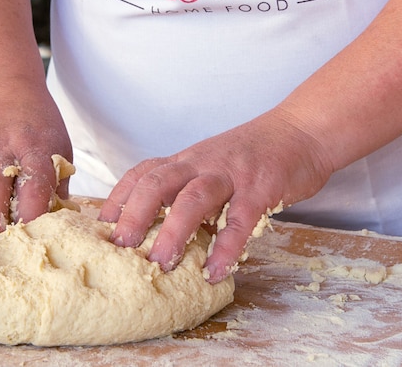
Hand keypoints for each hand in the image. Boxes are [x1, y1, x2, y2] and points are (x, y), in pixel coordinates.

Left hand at [98, 108, 332, 282]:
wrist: (301, 130)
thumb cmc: (254, 155)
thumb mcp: (212, 164)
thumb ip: (190, 189)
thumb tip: (161, 229)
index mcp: (187, 160)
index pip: (143, 173)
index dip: (119, 197)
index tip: (100, 225)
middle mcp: (201, 163)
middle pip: (158, 182)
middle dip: (134, 213)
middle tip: (120, 247)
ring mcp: (230, 174)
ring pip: (193, 198)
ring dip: (173, 231)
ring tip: (161, 263)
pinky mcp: (261, 188)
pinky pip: (240, 220)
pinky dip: (226, 248)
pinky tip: (215, 270)